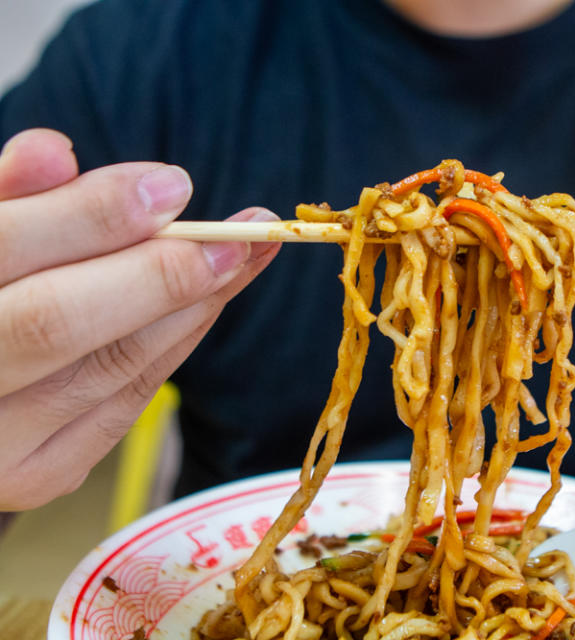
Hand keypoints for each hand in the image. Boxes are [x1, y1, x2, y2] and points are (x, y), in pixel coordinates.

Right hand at [0, 129, 280, 509]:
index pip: (4, 251)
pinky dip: (174, 345)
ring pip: (108, 366)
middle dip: (159, 272)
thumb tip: (53, 151)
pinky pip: (127, 402)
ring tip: (248, 256)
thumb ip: (11, 199)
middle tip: (241, 235)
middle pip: (57, 323)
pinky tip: (209, 302)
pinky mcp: (41, 475)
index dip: (91, 217)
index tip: (172, 185)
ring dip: (191, 305)